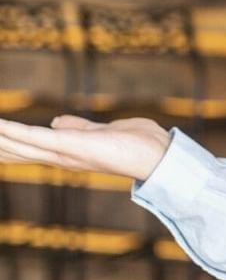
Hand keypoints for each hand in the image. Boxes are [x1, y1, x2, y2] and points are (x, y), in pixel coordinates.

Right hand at [0, 114, 170, 182]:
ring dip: (0, 137)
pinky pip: (37, 137)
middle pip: (16, 152)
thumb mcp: (100, 132)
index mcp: (65, 153)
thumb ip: (76, 127)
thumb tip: (55, 122)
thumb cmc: (135, 143)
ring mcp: (65, 153)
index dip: (3, 145)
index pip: (25, 150)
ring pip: (20, 145)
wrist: (157, 153)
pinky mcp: (72, 145)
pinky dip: (16, 131)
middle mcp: (60, 157)